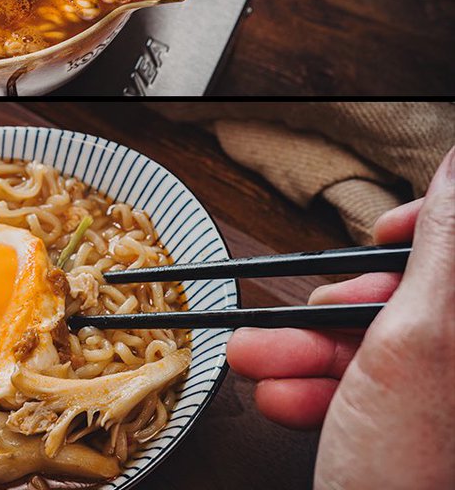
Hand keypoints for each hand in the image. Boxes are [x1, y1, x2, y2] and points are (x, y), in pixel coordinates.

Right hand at [227, 147, 454, 489]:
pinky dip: (316, 392)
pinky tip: (281, 396)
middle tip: (296, 315)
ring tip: (258, 362)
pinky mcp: (411, 438)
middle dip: (336, 307)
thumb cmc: (413, 485)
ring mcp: (441, 407)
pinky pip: (366, 395)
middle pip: (413, 304)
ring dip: (307, 352)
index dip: (426, 230)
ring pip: (380, 351)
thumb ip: (443, 249)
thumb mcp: (417, 346)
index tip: (384, 234)